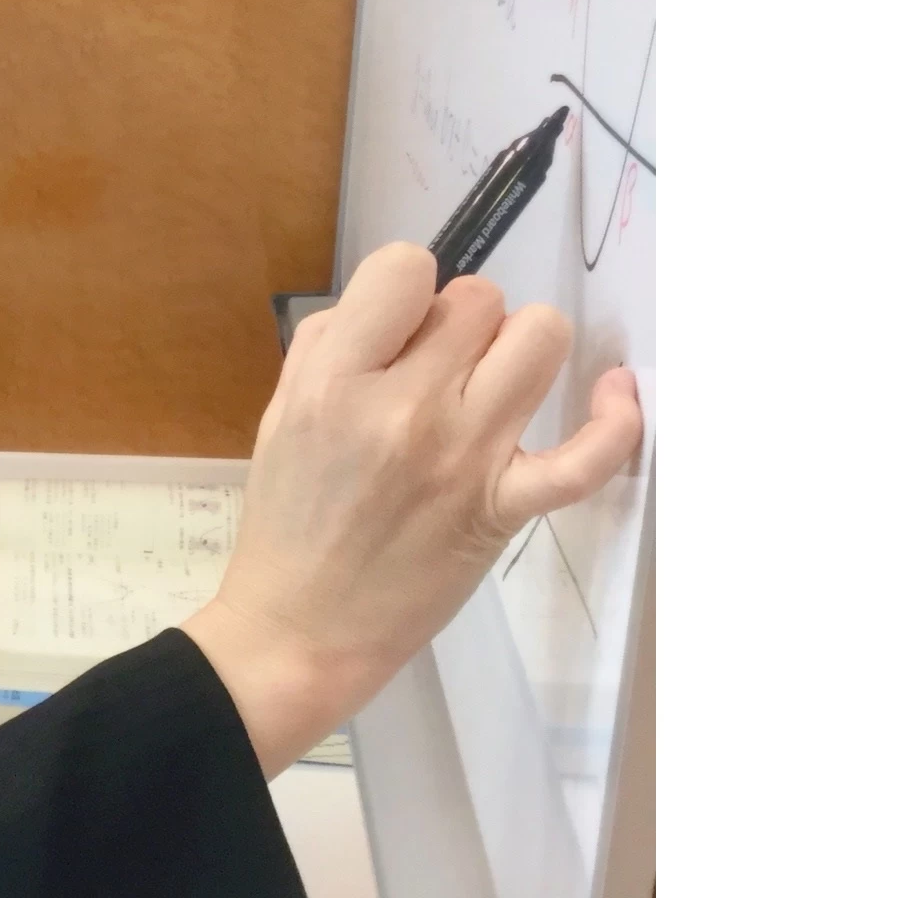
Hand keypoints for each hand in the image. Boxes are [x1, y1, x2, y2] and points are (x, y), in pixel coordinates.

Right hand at [182, 243, 643, 773]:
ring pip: (539, 338)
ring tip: (491, 387)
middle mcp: (405, 408)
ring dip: (519, 350)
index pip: (406, 267)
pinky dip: (614, 421)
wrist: (302, 629)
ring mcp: (463, 458)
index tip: (399, 332)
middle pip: (479, 299)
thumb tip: (401, 309)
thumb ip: (333, 348)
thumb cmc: (289, 523)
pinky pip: (586, 455)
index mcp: (335, 381)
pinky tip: (613, 394)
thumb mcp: (282, 415)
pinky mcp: (504, 508)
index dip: (408, 290)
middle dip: (459, 326)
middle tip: (435, 375)